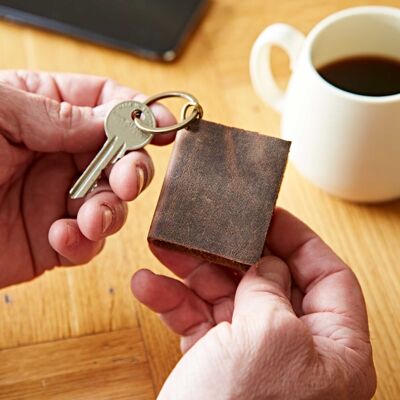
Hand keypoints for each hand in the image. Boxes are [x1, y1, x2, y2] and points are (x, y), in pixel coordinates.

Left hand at [0, 70, 174, 287]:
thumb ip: (61, 114)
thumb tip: (119, 118)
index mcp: (45, 112)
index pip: (108, 106)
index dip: (140, 114)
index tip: (162, 126)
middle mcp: (58, 156)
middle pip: (122, 159)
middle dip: (133, 170)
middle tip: (128, 180)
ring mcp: (57, 199)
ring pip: (112, 204)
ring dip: (111, 211)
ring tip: (92, 217)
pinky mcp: (51, 240)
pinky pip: (88, 242)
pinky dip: (84, 241)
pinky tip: (63, 236)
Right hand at [132, 208, 376, 398]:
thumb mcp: (267, 336)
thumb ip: (270, 288)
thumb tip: (267, 262)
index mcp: (333, 346)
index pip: (327, 274)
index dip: (297, 239)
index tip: (266, 214)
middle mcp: (298, 349)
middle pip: (267, 281)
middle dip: (230, 253)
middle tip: (203, 229)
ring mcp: (256, 358)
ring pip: (227, 298)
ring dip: (192, 274)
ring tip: (164, 249)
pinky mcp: (219, 366)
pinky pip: (199, 322)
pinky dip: (174, 303)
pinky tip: (148, 286)